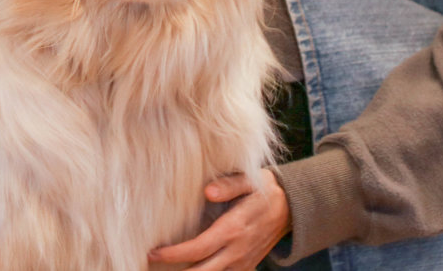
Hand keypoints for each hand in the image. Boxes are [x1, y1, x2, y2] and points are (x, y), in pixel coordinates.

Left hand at [147, 169, 290, 270]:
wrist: (290, 208)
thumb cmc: (263, 191)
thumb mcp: (249, 180)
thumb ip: (229, 184)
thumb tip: (207, 191)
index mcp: (234, 229)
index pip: (198, 249)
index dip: (173, 254)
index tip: (153, 252)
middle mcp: (237, 251)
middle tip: (151, 267)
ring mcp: (242, 263)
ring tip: (166, 270)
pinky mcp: (245, 268)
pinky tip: (189, 269)